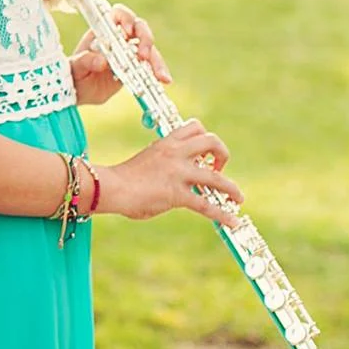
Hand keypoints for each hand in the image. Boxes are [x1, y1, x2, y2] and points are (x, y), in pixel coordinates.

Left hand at [69, 3, 169, 105]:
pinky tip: (164, 80)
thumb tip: (102, 60)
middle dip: (145, 39)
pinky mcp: (137, 66)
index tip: (127, 31)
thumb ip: (85, 62)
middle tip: (143, 56)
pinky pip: (151, 65)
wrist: (79, 91)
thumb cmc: (74, 74)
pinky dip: (158, 72)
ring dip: (156, 60)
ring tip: (160, 75)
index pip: (117, 15)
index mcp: (102, 31)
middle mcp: (119, 37)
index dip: (125, 18)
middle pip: (138, 28)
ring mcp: (130, 51)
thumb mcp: (75, 68)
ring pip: (149, 48)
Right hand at [93, 119, 242, 224]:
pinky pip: (206, 205)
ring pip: (216, 177)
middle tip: (218, 169)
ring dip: (232, 188)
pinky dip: (223, 214)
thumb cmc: (123, 178)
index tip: (204, 154)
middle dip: (222, 154)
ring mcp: (178, 173)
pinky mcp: (177, 194)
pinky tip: (232, 221)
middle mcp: (175, 153)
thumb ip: (165, 166)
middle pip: (211, 141)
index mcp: (166, 143)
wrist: (111, 187)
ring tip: (238, 197)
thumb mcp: (148, 161)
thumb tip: (174, 182)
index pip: (194, 127)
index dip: (205, 138)